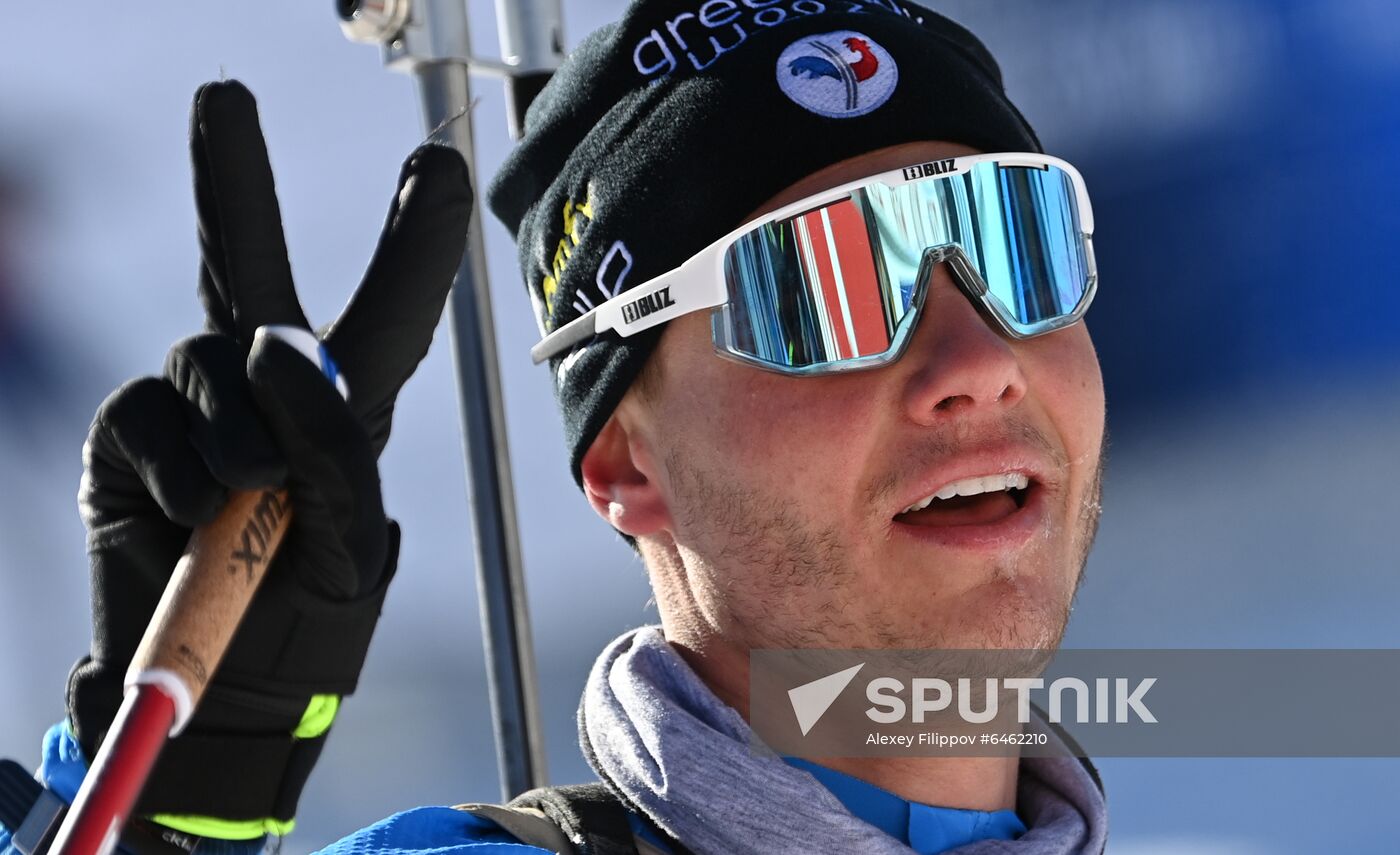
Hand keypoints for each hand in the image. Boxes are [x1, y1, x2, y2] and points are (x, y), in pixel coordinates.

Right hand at [66, 80, 471, 830]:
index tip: (441, 166)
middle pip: (249, 266)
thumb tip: (272, 345)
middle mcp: (265, 388)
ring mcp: (191, 408)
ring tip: (244, 506)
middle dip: (236, 182)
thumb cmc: (307, 617)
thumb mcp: (350, 538)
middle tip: (224, 95)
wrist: (220, 692)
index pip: (387, 315)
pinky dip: (175, 470)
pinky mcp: (127, 437)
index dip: (414, 245)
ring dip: (235, 438)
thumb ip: (332, 445)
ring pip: (210, 366)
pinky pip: (147, 418)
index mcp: (346, 408)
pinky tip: (187, 513)